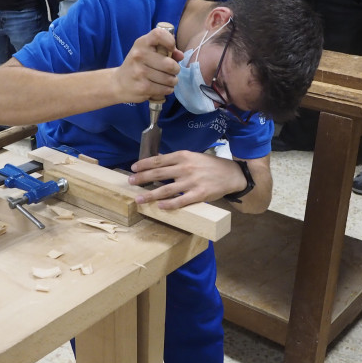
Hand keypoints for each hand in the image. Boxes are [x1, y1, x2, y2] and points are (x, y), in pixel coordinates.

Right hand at [111, 26, 180, 103]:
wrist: (118, 83)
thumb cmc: (137, 65)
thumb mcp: (147, 52)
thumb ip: (165, 51)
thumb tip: (180, 56)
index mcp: (141, 43)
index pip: (159, 34)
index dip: (170, 41)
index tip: (171, 50)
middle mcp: (139, 55)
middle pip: (169, 64)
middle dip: (176, 69)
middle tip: (173, 71)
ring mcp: (140, 72)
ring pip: (169, 78)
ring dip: (173, 81)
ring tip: (168, 80)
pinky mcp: (142, 87)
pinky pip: (165, 89)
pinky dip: (168, 89)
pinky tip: (163, 87)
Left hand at [128, 151, 246, 209]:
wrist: (231, 174)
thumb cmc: (209, 165)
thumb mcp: (193, 157)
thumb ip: (176, 160)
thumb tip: (157, 161)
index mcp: (183, 156)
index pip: (159, 160)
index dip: (145, 164)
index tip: (133, 167)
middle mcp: (185, 168)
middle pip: (158, 173)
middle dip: (142, 178)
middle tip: (130, 181)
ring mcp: (192, 182)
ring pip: (166, 189)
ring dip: (150, 194)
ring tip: (138, 198)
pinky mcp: (199, 195)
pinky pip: (181, 201)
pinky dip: (169, 204)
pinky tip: (159, 206)